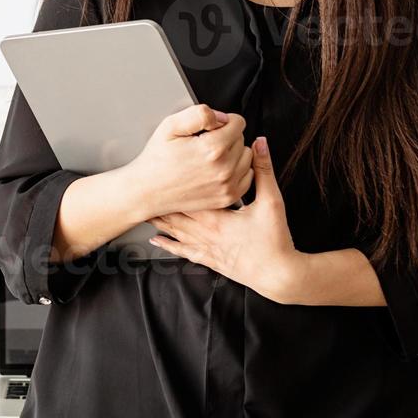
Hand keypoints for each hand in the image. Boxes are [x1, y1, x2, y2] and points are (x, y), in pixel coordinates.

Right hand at [124, 104, 251, 219]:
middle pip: (242, 139)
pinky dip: (237, 171)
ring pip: (247, 157)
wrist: (147, 190)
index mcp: (212, 148)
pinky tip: (218, 170)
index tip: (210, 128)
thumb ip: (200, 114)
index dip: (222, 121)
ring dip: (234, 153)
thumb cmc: (157, 160)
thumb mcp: (170, 126)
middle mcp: (224, 169)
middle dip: (227, 137)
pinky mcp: (227, 198)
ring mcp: (227, 185)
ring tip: (211, 157)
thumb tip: (222, 117)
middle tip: (204, 144)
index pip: (238, 122)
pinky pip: (247, 177)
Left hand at [146, 135, 305, 303]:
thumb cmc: (274, 240)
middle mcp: (205, 232)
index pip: (188, 194)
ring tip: (141, 210)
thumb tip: (259, 143)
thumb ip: (263, 170)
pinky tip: (155, 241)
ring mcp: (205, 247)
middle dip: (158, 202)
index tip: (158, 172)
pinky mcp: (209, 260)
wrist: (277, 275)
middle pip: (175, 213)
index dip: (173, 182)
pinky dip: (167, 245)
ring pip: (174, 231)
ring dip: (158, 220)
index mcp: (216, 216)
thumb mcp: (272, 201)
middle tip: (140, 189)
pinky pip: (182, 251)